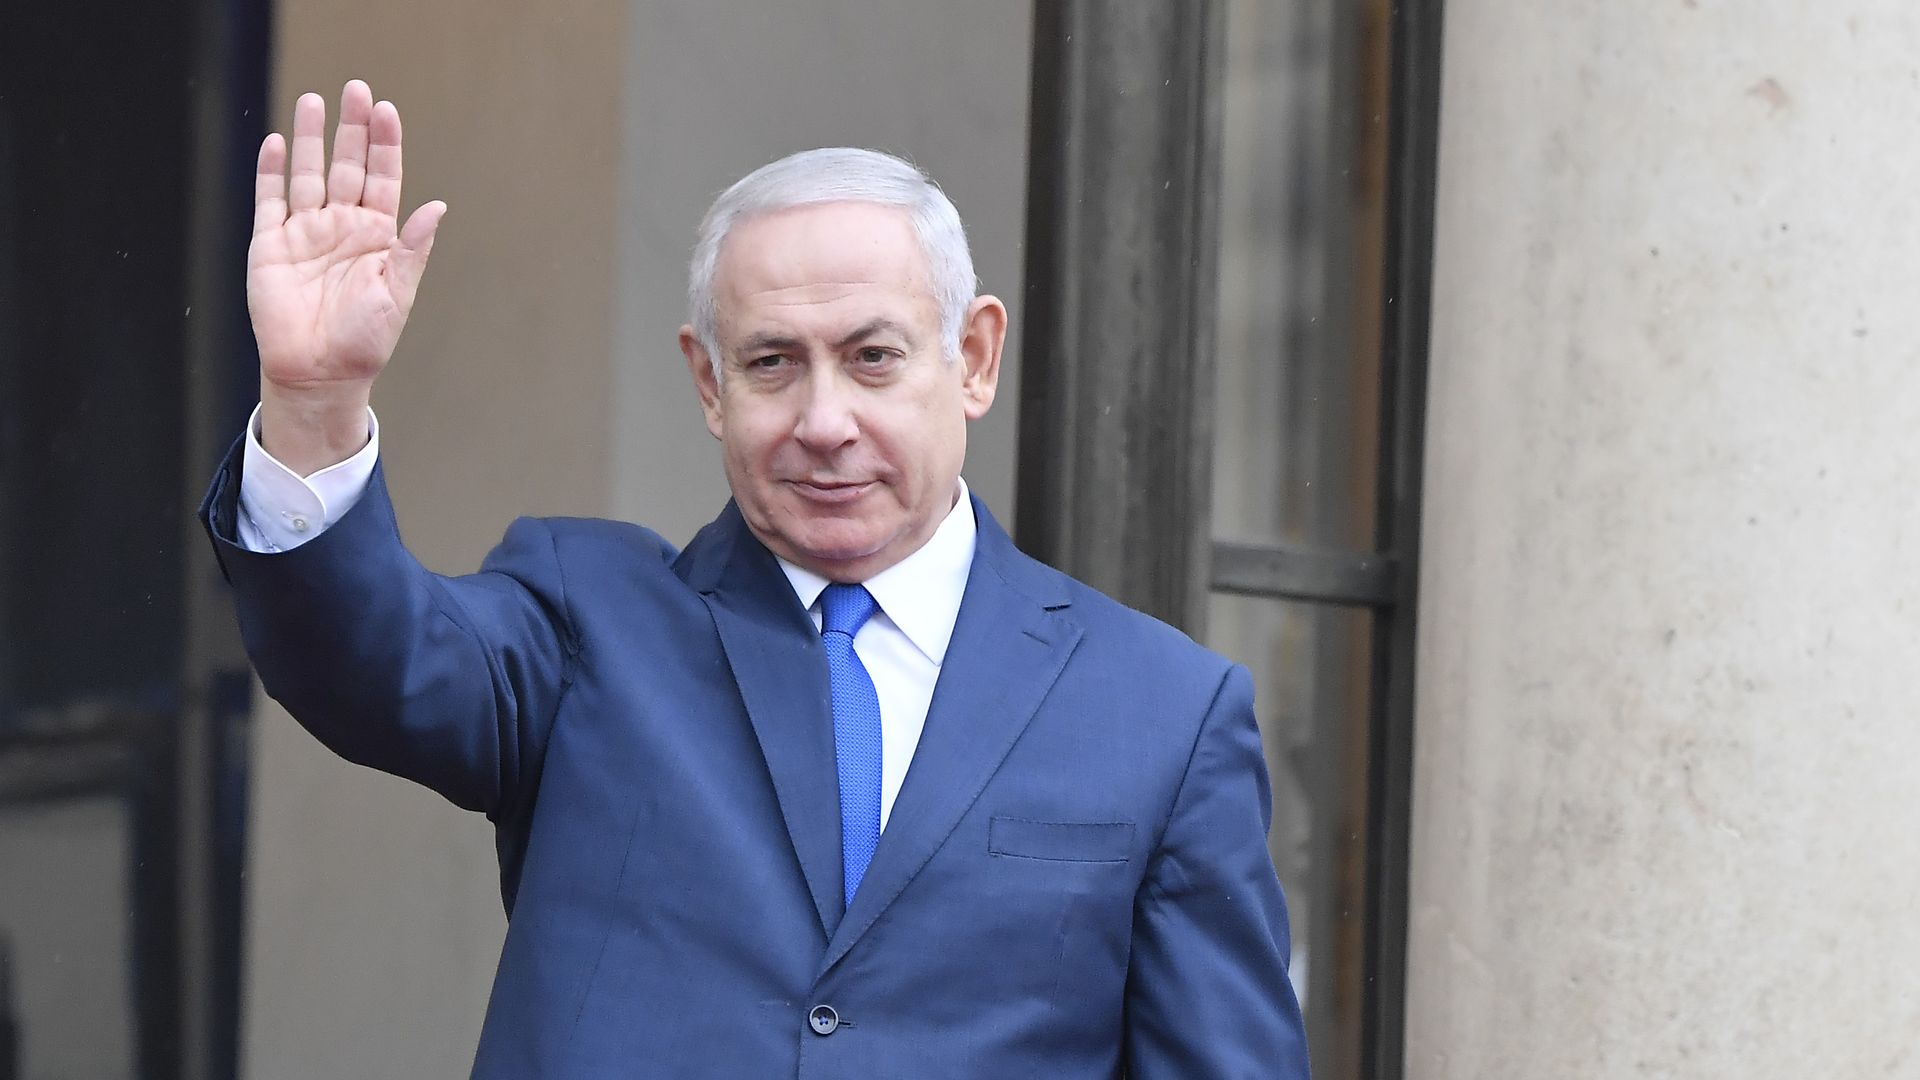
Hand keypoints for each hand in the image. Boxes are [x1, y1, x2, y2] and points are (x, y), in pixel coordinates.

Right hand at [249, 81, 444, 470]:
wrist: (319, 373)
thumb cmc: (364, 341)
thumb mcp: (397, 293)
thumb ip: (413, 248)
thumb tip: (437, 206)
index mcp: (376, 237)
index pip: (381, 178)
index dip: (384, 145)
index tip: (386, 111)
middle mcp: (341, 228)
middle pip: (345, 166)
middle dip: (351, 129)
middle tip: (355, 90)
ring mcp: (305, 233)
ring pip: (308, 175)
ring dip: (311, 139)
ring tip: (314, 101)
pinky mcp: (271, 246)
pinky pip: (270, 201)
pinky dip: (273, 172)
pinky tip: (280, 144)